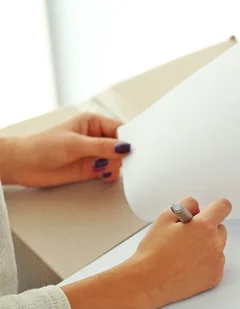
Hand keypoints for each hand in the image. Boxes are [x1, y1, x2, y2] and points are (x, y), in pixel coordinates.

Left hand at [0, 112, 129, 186]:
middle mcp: (96, 137)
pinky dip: (110, 175)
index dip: (129, 139)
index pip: (120, 129)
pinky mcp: (91, 168)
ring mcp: (94, 153)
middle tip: (121, 161)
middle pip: (121, 146)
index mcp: (93, 123)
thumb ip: (101, 146)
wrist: (24, 165)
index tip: (135, 149)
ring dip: (116, 166)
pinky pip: (109, 171)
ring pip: (117, 160)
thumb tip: (123, 148)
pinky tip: (104, 175)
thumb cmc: (42, 146)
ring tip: (105, 168)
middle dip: (124, 154)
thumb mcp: (75, 144)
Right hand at [62, 196, 232, 308]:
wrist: (142, 283)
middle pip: (220, 227)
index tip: (215, 207)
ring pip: (217, 245)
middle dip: (206, 227)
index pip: (223, 206)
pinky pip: (214, 263)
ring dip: (205, 245)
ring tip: (182, 253)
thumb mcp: (162, 220)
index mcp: (202, 226)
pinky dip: (204, 263)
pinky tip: (185, 267)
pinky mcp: (213, 277)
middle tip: (186, 235)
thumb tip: (194, 205)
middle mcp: (214, 243)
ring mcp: (215, 262)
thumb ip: (182, 208)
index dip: (217, 205)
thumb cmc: (148, 251)